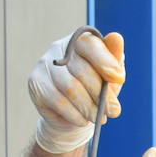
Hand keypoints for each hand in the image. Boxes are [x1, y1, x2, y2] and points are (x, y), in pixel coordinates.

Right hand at [28, 31, 124, 153]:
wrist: (73, 115)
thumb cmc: (96, 90)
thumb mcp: (110, 76)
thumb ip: (114, 59)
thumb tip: (116, 37)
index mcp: (79, 40)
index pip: (90, 44)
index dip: (105, 61)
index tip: (119, 79)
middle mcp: (58, 48)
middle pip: (82, 70)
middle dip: (101, 94)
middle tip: (114, 111)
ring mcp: (44, 65)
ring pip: (70, 88)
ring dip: (89, 107)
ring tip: (99, 118)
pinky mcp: (35, 83)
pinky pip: (59, 102)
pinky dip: (75, 114)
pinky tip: (83, 119)